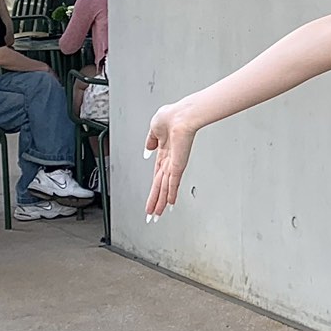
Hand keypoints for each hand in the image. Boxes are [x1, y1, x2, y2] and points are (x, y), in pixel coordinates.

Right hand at [144, 102, 196, 219]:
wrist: (181, 114)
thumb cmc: (172, 116)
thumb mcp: (154, 128)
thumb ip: (151, 140)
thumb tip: (148, 148)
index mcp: (164, 152)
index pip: (157, 175)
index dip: (154, 188)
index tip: (152, 198)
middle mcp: (170, 161)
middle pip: (160, 186)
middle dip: (156, 201)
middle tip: (153, 216)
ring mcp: (174, 164)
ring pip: (165, 188)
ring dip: (160, 202)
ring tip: (156, 215)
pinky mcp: (178, 165)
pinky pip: (173, 183)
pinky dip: (170, 194)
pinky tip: (169, 204)